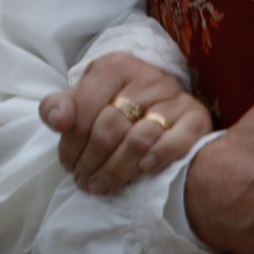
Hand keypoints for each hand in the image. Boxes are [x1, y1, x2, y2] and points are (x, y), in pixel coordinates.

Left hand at [39, 51, 212, 193]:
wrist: (159, 99)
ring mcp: (174, 97)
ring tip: (102, 186)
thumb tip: (57, 120)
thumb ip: (59, 106)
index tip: (67, 166)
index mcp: (113, 67)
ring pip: (139, 139)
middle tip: (83, 181)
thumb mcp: (83, 98)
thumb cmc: (113, 102)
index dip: (71, 143)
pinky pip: (178, 140)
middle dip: (91, 161)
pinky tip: (144, 170)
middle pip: (110, 127)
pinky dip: (160, 156)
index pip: (84, 108)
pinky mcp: (196, 116)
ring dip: (117, 170)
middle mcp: (146, 78)